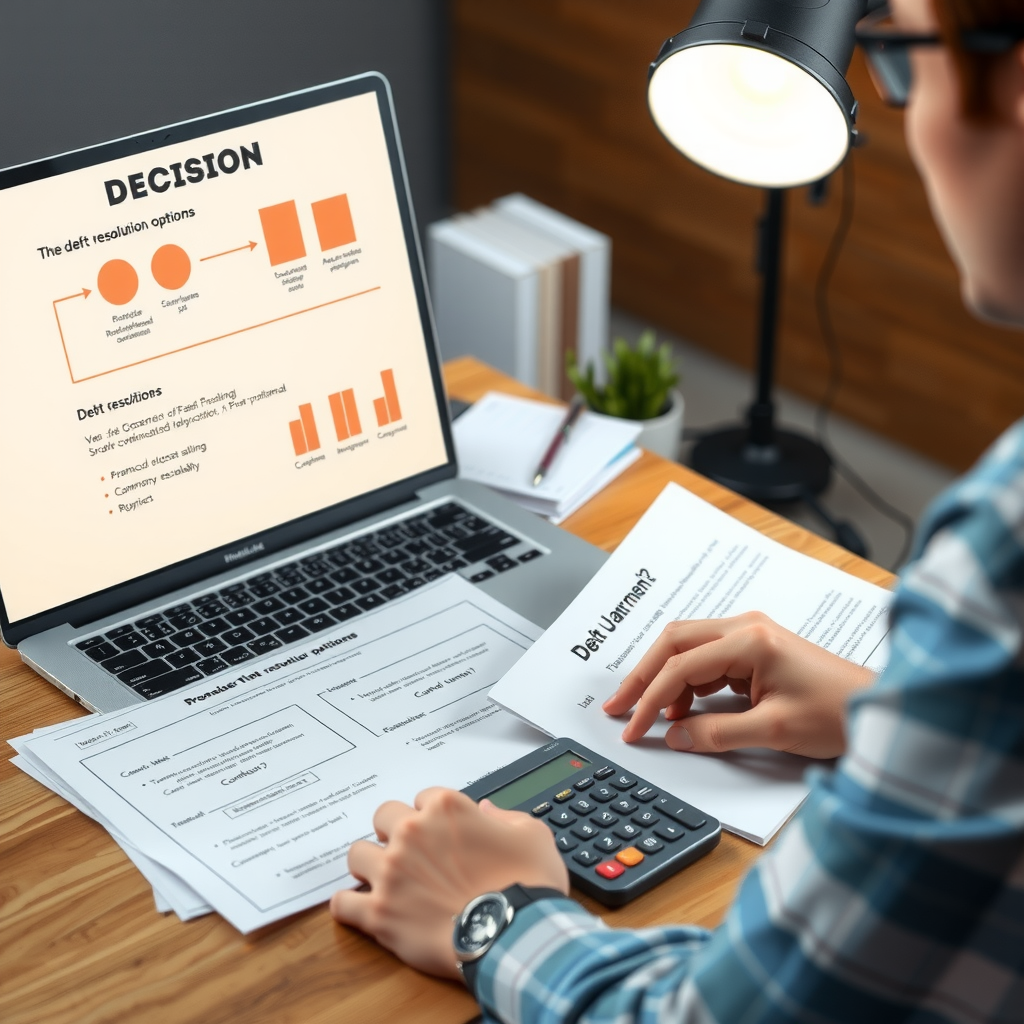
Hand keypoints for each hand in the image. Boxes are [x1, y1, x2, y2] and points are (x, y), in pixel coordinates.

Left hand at [329, 787, 568, 979]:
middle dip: (394, 832)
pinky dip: (349, 906)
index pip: (423, 797)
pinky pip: (343, 903)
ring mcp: (392, 872)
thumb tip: (487, 811)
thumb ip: (505, 817)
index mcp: (446, 808)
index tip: (440, 834)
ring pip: (357, 855)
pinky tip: (359, 908)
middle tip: (410, 854)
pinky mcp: (379, 913)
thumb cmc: (528, 885)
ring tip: (384, 879)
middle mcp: (413, 833)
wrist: (517, 935)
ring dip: (369, 865)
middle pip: (383, 817)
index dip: (432, 816)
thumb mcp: (532, 835)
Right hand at [603, 611, 874, 758]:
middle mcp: (746, 628)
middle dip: (643, 676)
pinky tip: (682, 708)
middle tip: (618, 707)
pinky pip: (706, 659)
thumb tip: (676, 736)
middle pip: (674, 642)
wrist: (880, 710)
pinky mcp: (755, 650)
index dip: (650, 699)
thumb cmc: (839, 713)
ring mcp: (750, 636)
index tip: (631, 727)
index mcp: (749, 640)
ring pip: (686, 648)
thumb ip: (716, 734)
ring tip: (649, 714)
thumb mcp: (773, 730)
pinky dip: (687, 682)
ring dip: (663, 679)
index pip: (680, 666)